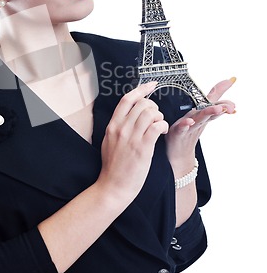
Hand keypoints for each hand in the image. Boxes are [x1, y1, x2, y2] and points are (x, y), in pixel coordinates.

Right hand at [98, 82, 168, 202]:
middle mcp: (121, 128)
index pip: (127, 99)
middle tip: (156, 117)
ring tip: (159, 126)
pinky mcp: (142, 148)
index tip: (151, 85)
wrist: (113, 187)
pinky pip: (156, 126)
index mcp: (113, 125)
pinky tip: (161, 132)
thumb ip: (118, 127)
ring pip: (150, 112)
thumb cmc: (113, 167)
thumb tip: (128, 115)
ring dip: (159, 116)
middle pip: (141, 104)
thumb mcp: (109, 141)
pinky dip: (162, 125)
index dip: (141, 89)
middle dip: (154, 107)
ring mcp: (131, 138)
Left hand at [165, 78, 235, 170]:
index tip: (232, 84)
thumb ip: (208, 102)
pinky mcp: (178, 133)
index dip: (223, 96)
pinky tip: (189, 121)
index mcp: (202, 115)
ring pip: (200, 119)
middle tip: (231, 105)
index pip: (215, 104)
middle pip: (211, 113)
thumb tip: (217, 91)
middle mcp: (198, 121)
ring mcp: (189, 128)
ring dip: (208, 113)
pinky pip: (182, 128)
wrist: (178, 154)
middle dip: (221, 107)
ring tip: (217, 109)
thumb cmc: (187, 132)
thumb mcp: (199, 116)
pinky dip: (186, 125)